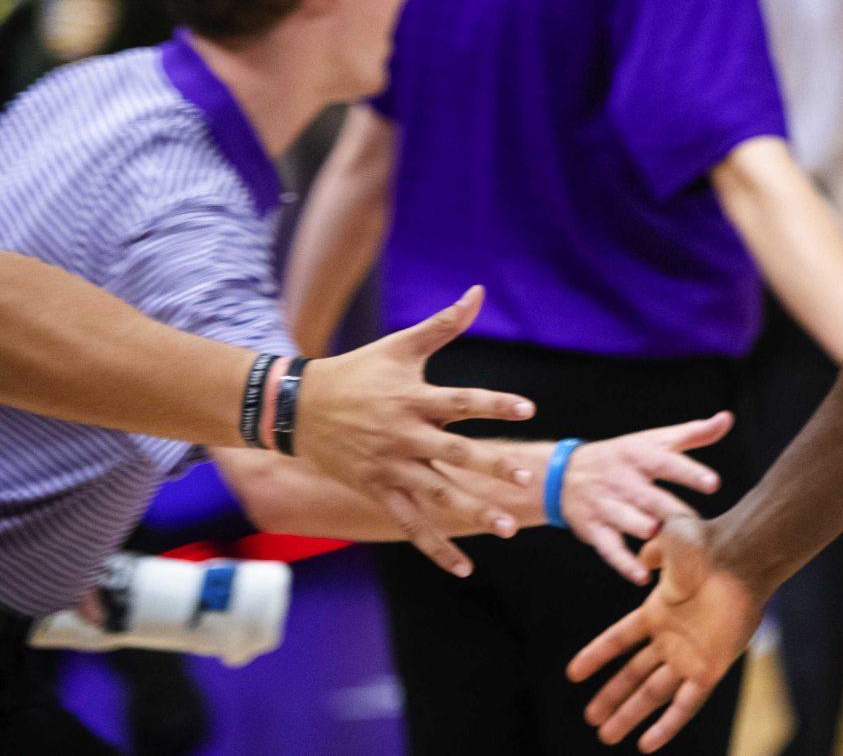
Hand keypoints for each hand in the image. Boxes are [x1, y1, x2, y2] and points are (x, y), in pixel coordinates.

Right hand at [294, 287, 537, 570]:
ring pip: (436, 496)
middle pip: (454, 455)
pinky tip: (463, 568)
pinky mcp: (378, 490)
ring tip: (509, 526)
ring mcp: (390, 468)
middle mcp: (405, 436)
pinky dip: (436, 547)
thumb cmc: (359, 372)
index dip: (494, 403)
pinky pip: (410, 524)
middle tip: (526, 479)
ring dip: (472, 512)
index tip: (528, 408)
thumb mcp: (400, 345)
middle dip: (491, 467)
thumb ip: (444, 323)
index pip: (462, 402)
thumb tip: (478, 291)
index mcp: (414, 399)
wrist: (298, 408)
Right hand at [558, 414, 733, 583]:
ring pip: (625, 519)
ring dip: (641, 527)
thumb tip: (726, 419)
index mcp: (639, 456)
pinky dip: (624, 564)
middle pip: (648, 496)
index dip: (689, 472)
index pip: (666, 462)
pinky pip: (609, 548)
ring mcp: (606, 506)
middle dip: (668, 508)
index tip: (713, 483)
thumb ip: (692, 433)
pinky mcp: (594, 529)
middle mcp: (622, 481)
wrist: (565, 473)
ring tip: (659, 535)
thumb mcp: (653, 440)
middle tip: (694, 520)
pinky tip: (642, 575)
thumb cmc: (623, 456)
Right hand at [569, 515, 765, 751]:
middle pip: (635, 674)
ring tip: (606, 735)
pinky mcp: (711, 668)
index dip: (597, 655)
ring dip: (630, 714)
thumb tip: (644, 556)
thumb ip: (654, 550)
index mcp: (658, 611)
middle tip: (591, 717)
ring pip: (653, 693)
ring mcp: (691, 655)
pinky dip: (667, 724)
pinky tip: (647, 744)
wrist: (742, 558)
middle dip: (613, 696)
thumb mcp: (671, 539)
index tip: (573, 673)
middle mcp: (673, 638)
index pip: (620, 639)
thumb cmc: (709, 543)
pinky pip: (685, 703)